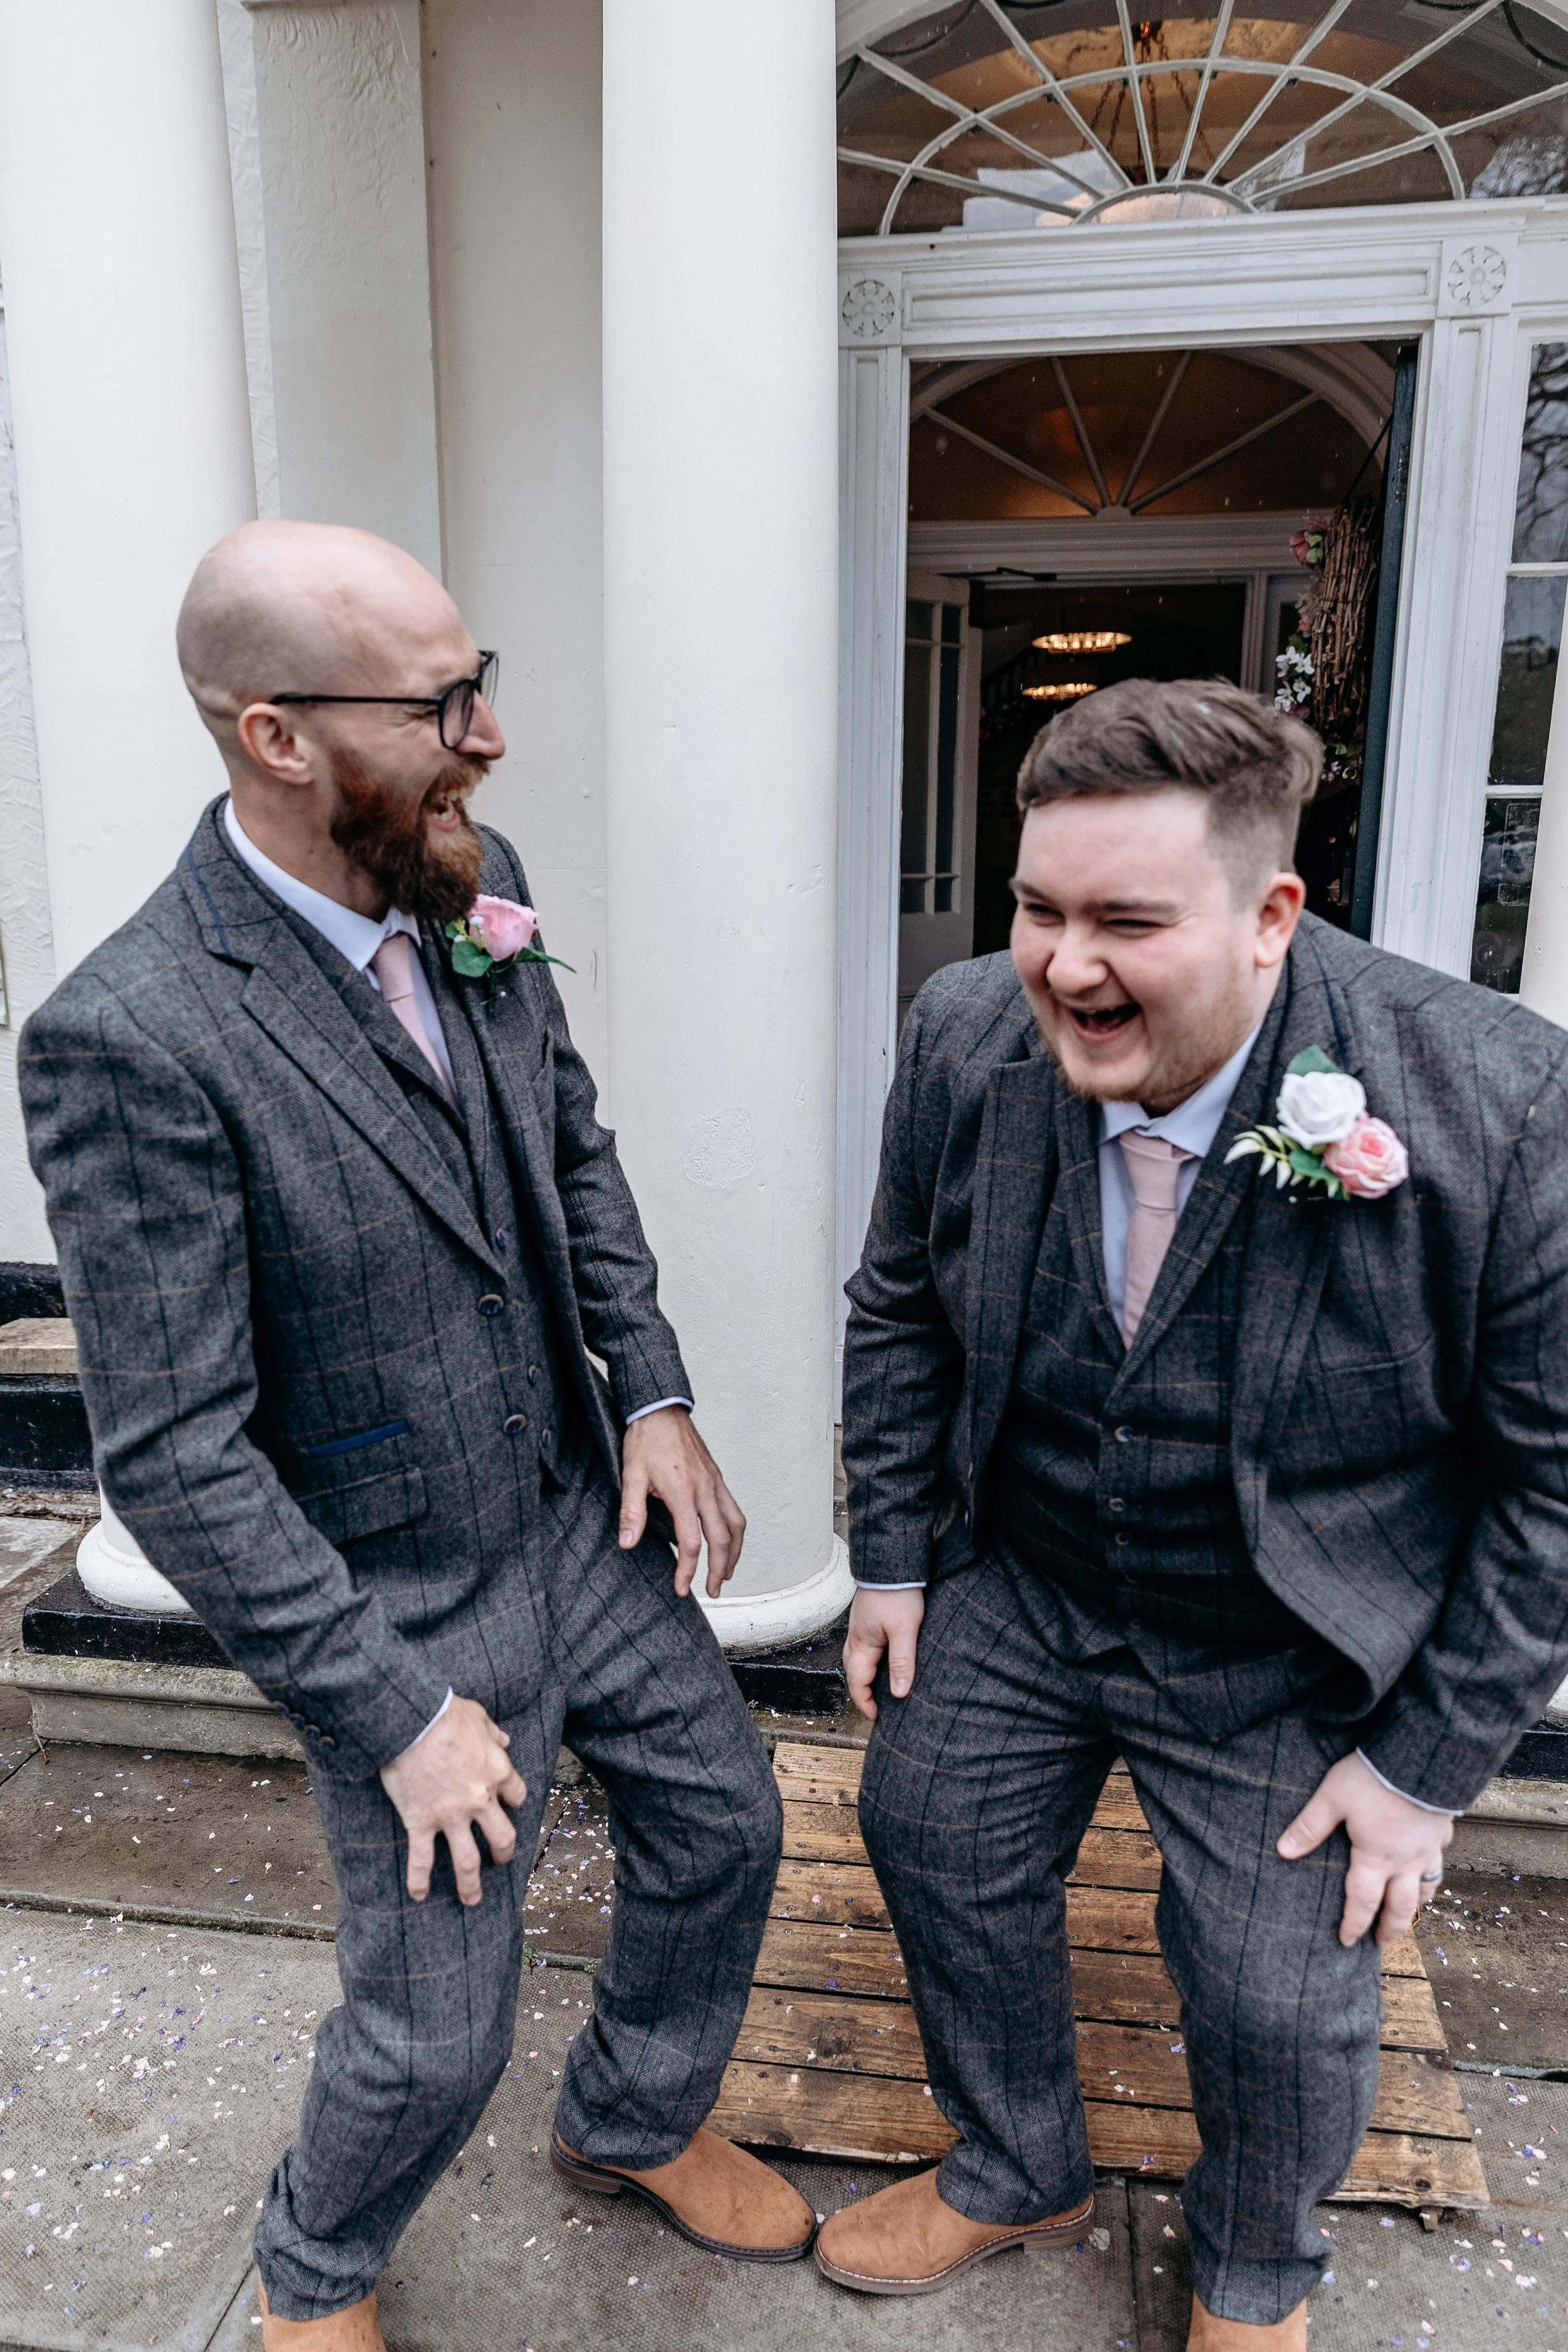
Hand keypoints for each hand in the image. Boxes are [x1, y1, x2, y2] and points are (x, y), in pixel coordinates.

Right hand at [379, 1695, 526, 1906]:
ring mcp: (451, 1815)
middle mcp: (480, 1799)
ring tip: (472, 1900)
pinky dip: (419, 1881)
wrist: (412, 1721)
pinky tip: (419, 1896)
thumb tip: (505, 1738)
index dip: (513, 1802)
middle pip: (502, 1836)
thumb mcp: (477, 1715)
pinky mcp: (421, 1822)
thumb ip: (492, 1731)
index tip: (507, 1805)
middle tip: (501, 1861)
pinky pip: (422, 1859)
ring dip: (471, 1884)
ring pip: (468, 1860)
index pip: (517, 1795)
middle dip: (504, 1853)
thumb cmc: (444, 1712)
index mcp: (497, 1770)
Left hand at [619, 1405, 745, 1598]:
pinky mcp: (718, 1478)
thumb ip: (631, 1512)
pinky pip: (735, 1509)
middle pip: (721, 1539)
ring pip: (736, 1525)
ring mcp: (715, 1483)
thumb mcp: (630, 1475)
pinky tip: (729, 1541)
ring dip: (734, 1553)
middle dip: (718, 1569)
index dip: (688, 1570)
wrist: (661, 1409)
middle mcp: (705, 1489)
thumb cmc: (646, 1439)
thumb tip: (627, 1543)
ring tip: (726, 1574)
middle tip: (712, 1591)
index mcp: (682, 1491)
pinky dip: (736, 1531)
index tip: (682, 1588)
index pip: (691, 1541)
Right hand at [843, 1585, 925, 1719]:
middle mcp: (855, 1639)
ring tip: (882, 1689)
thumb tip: (899, 1693)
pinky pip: (864, 1649)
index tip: (877, 1717)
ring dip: (866, 1678)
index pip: (857, 1683)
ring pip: (858, 1661)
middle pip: (853, 1674)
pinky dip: (871, 1662)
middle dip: (863, 1693)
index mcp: (861, 1644)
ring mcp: (860, 1629)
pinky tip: (884, 1662)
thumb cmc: (897, 1594)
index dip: (865, 1703)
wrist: (891, 1563)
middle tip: (879, 1707)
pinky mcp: (867, 1621)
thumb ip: (901, 1662)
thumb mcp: (904, 1630)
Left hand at [1277, 1750, 1452, 1946]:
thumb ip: (1309, 1826)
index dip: (1353, 1924)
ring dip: (1416, 1905)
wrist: (1423, 1756)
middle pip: (1400, 1906)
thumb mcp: (1333, 1797)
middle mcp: (1405, 1860)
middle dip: (1390, 1928)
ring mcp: (1428, 1847)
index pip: (1362, 1901)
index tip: (1346, 1941)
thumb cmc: (1374, 1776)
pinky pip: (1440, 1858)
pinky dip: (1434, 1870)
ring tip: (1409, 1915)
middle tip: (1381, 1943)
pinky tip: (1429, 1867)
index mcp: (1375, 1857)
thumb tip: (1282, 1851)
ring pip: (1426, 1887)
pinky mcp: (1443, 1830)